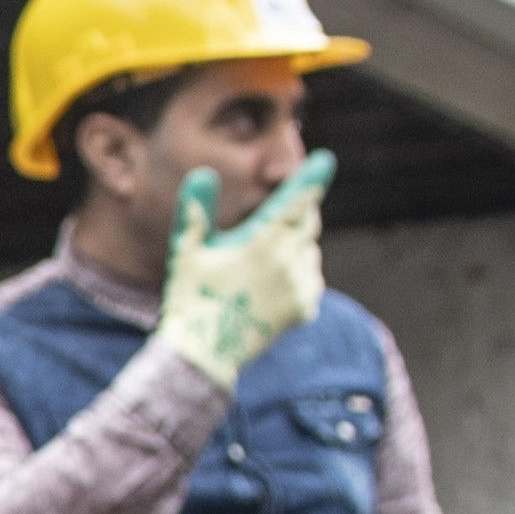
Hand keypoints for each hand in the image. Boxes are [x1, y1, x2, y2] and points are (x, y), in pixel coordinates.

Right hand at [152, 154, 333, 391]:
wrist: (204, 353)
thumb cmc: (190, 297)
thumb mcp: (187, 251)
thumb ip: (196, 210)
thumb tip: (203, 172)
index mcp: (262, 241)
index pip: (296, 200)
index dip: (312, 178)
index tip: (327, 159)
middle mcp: (288, 260)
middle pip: (307, 222)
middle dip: (298, 212)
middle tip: (276, 217)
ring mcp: (300, 285)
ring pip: (308, 251)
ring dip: (293, 247)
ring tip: (258, 265)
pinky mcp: (305, 307)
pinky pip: (310, 279)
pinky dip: (296, 274)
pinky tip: (267, 287)